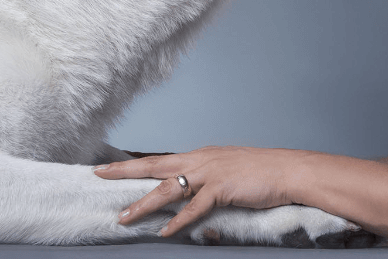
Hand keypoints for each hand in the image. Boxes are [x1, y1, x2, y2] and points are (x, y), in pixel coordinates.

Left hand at [94, 146, 307, 236]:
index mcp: (201, 155)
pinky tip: (166, 231)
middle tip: (99, 175)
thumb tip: (192, 194)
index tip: (111, 166)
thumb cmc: (262, 172)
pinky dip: (179, 221)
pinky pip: (194, 208)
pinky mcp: (222, 188)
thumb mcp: (228, 169)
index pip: (161, 160)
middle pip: (155, 165)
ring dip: (144, 204)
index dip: (135, 164)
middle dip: (125, 171)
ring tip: (124, 217)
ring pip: (168, 189)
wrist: (288, 170)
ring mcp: (210, 173)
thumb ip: (207, 180)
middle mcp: (200, 160)